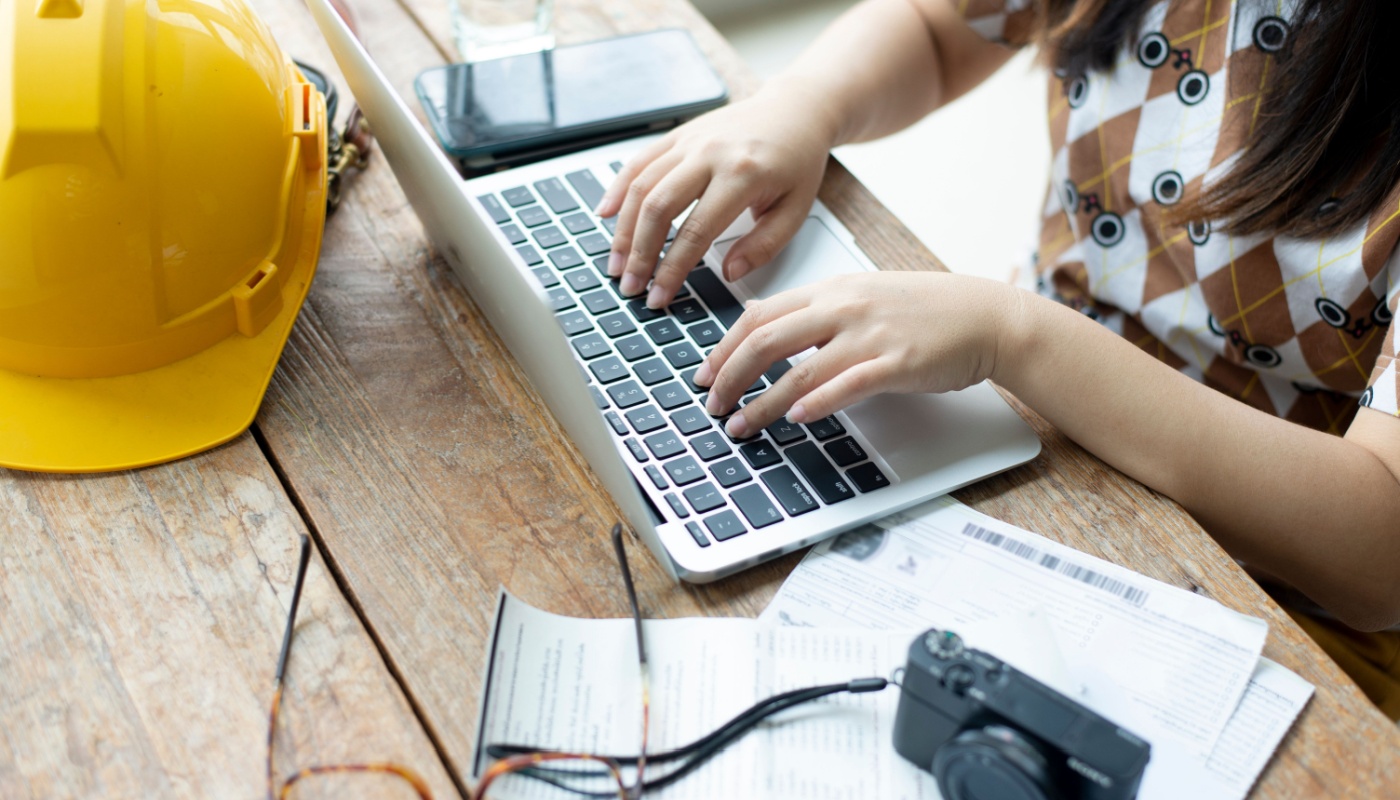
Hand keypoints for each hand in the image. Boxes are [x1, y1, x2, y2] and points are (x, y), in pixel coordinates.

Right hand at [593, 78, 838, 308]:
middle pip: (659, 207)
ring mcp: (690, 141)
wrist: (795, 109)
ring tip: (616, 262)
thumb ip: (764, 246)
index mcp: (742, 175)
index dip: (673, 269)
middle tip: (630, 286)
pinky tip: (604, 214)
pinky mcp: (679, 134)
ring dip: (624, 229)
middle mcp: (711, 153)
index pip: (696, 232)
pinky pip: (639, 161)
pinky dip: (618, 188)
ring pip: (642, 185)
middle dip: (640, 253)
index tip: (660, 295)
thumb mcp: (795, 209)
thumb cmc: (797, 161)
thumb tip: (728, 273)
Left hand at [692, 272, 1021, 437]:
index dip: (722, 347)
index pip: (758, 314)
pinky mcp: (897, 362)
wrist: (985, 316)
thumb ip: (817, 314)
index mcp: (831, 290)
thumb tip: (768, 330)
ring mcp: (870, 334)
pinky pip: (847, 384)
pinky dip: (816, 403)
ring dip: (761, 402)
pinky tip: (796, 419)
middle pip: (766, 339)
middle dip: (729, 376)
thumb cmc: (926, 312)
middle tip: (711, 404)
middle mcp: (844, 307)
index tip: (703, 373)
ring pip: (798, 368)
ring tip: (741, 426)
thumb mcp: (863, 297)